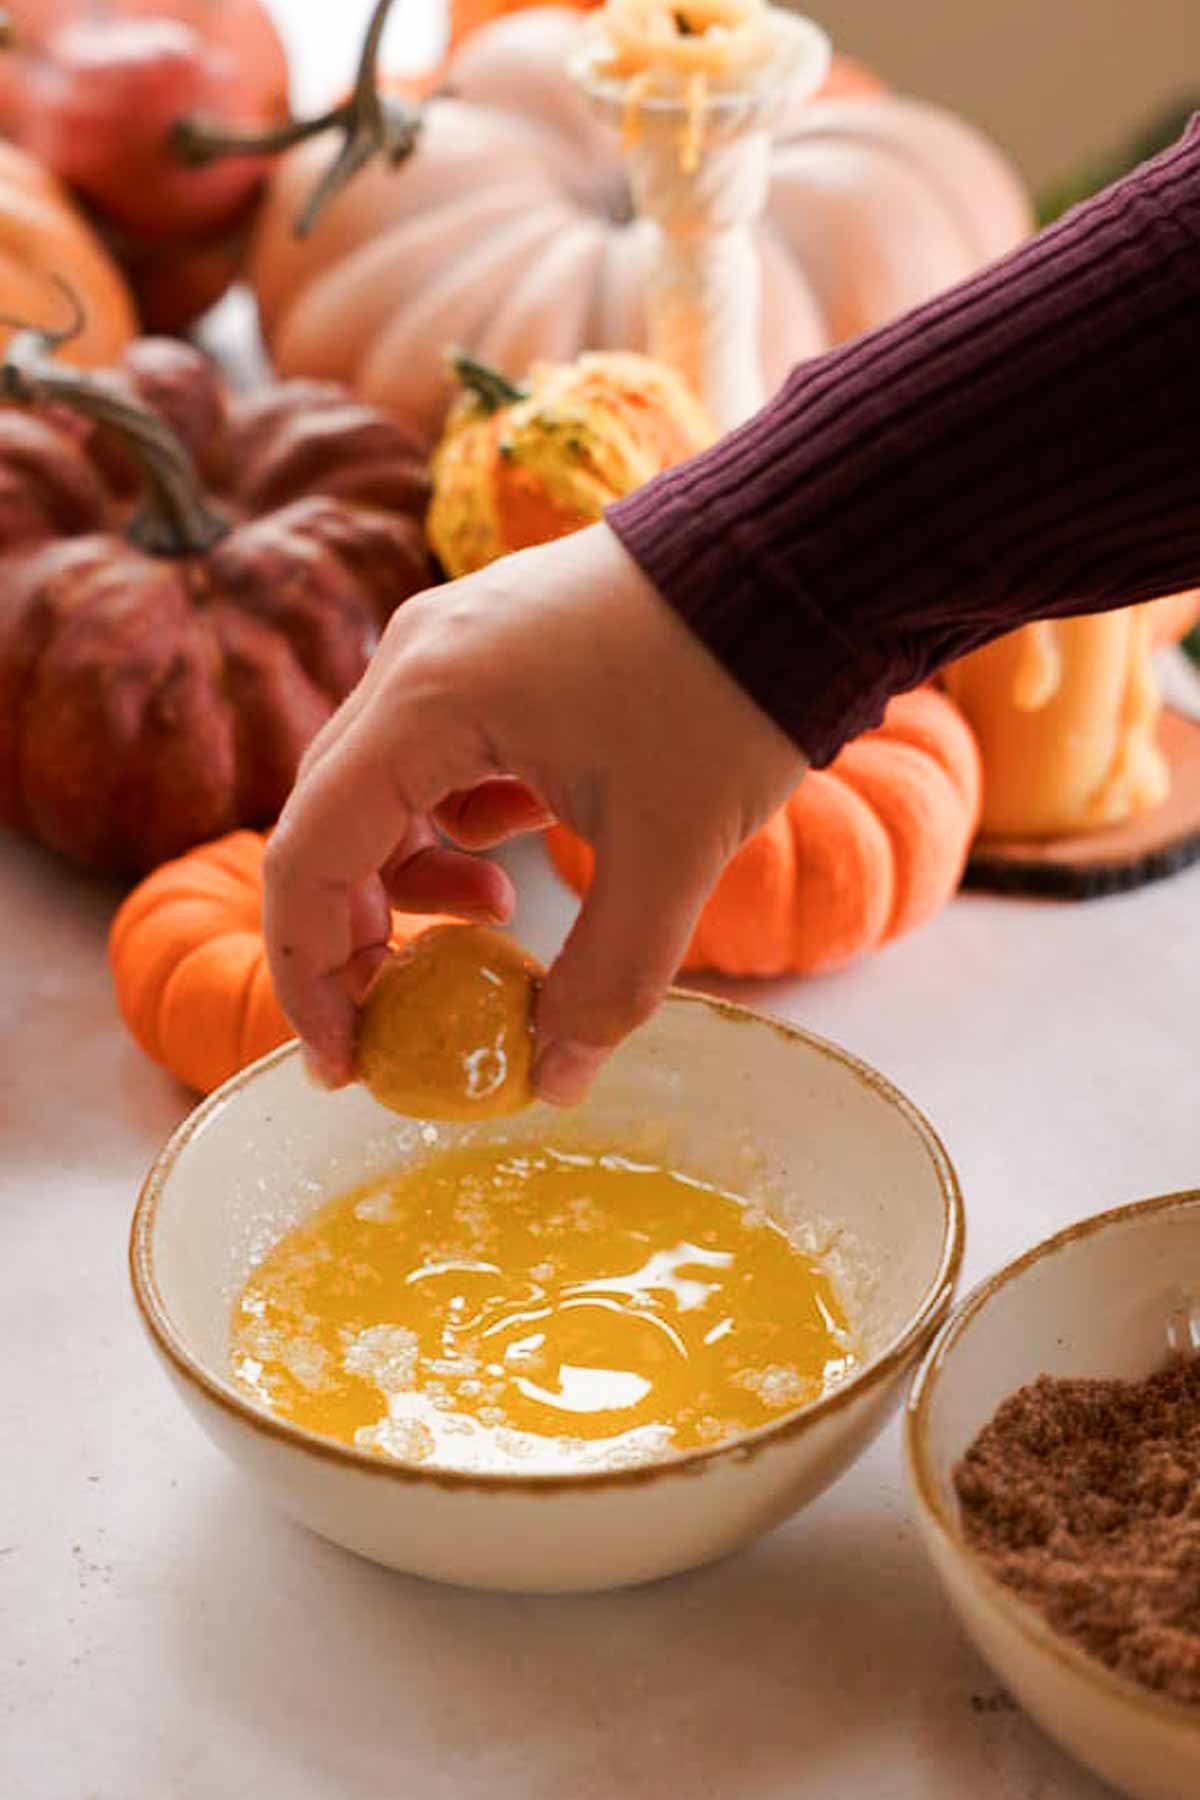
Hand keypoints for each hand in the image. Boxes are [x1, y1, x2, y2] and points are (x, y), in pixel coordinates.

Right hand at [264, 522, 805, 1104]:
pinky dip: (457, 820)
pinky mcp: (495, 649)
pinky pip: (434, 754)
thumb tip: (553, 1083)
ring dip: (414, 875)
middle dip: (357, 935)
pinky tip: (524, 845)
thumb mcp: (672, 855)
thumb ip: (607, 980)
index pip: (306, 860)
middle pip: (330, 824)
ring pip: (382, 790)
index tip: (346, 1063)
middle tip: (404, 1015)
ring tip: (494, 917)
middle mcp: (413, 663)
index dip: (311, 976)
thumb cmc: (730, 688)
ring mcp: (451, 647)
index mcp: (425, 704)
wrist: (800, 557)